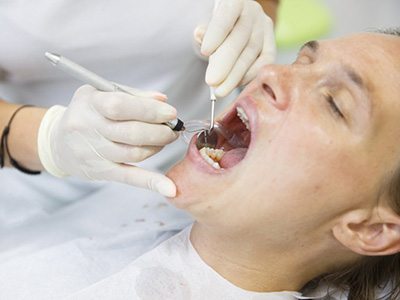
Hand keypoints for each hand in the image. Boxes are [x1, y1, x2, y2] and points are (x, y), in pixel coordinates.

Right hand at [38, 85, 178, 196]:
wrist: (57, 141)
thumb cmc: (86, 113)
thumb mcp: (100, 94)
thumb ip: (133, 94)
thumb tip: (162, 100)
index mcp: (90, 104)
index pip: (121, 106)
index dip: (149, 110)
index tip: (171, 113)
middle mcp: (89, 129)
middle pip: (132, 133)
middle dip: (160, 131)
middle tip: (173, 128)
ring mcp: (95, 153)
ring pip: (135, 154)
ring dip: (158, 147)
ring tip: (165, 139)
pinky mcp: (101, 172)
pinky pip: (130, 178)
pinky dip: (151, 183)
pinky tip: (169, 188)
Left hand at [194, 0, 275, 96]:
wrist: (232, 28)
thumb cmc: (216, 27)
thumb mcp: (206, 24)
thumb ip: (204, 30)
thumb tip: (199, 34)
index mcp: (234, 1)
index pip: (226, 15)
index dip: (217, 33)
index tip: (205, 51)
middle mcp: (253, 11)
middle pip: (240, 38)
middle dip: (225, 62)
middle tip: (211, 81)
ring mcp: (264, 27)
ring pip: (252, 52)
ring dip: (235, 75)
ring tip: (220, 90)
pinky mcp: (271, 43)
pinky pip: (264, 61)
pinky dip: (250, 75)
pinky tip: (236, 84)